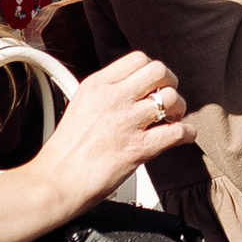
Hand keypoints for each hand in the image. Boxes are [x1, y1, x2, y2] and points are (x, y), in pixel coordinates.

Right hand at [31, 53, 192, 217]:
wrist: (55, 182)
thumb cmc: (66, 151)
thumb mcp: (80, 105)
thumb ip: (106, 93)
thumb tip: (134, 89)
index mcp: (97, 85)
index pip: (138, 59)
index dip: (152, 71)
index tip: (153, 85)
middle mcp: (112, 98)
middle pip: (160, 71)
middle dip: (170, 84)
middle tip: (167, 101)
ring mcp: (126, 122)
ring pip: (172, 98)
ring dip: (179, 109)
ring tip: (171, 121)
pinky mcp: (137, 148)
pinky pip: (177, 131)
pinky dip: (186, 133)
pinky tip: (182, 137)